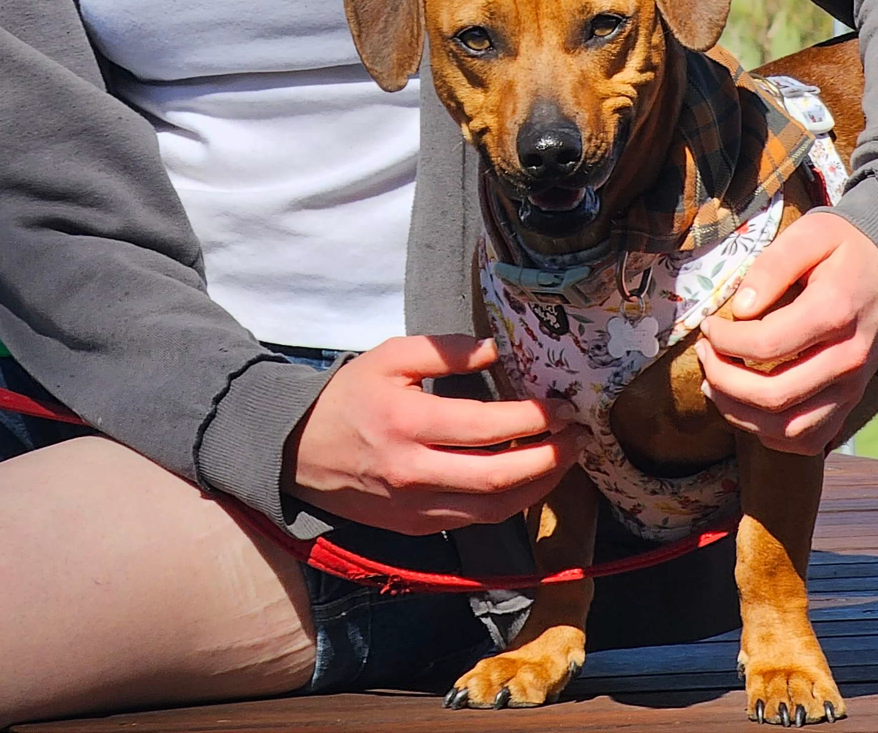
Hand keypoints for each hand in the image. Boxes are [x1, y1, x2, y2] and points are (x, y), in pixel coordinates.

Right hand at [283, 333, 586, 535]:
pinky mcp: (417, 528)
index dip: (532, 419)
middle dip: (551, 458)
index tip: (561, 405)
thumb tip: (496, 349)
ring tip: (565, 459)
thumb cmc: (348, 396)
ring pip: (494, 508)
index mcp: (409, 424)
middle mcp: (415, 473)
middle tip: (579, 437)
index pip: (487, 427)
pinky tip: (525, 479)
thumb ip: (443, 351)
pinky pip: (474, 519)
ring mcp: (417, 508)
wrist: (299, 453)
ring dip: (538, 486)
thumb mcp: (388, 357)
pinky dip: (508, 501)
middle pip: (500, 477)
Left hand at [697, 211, 877, 455]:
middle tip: (704, 354)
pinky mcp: (849, 404)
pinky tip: (745, 407)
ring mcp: (851, 388)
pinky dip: (769, 433)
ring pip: (789, 428)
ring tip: (714, 384)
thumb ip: (773, 266)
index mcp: (835, 313)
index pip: (767, 345)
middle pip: (774, 396)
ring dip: (740, 414)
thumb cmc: (845, 249)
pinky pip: (807, 440)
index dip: (725, 341)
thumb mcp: (810, 234)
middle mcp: (847, 360)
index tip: (708, 326)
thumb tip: (740, 309)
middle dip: (724, 380)